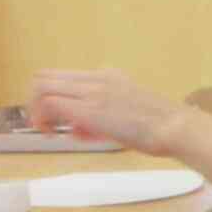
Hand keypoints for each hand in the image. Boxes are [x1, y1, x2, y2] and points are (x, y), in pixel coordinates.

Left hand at [26, 69, 186, 155]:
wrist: (175, 127)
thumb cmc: (161, 128)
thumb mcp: (130, 114)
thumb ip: (103, 118)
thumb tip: (78, 129)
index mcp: (108, 76)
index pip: (64, 77)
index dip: (51, 96)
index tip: (57, 120)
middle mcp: (96, 78)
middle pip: (45, 77)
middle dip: (36, 102)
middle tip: (45, 125)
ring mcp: (91, 91)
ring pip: (42, 86)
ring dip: (36, 109)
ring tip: (46, 131)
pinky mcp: (87, 108)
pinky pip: (49, 103)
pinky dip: (43, 118)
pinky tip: (52, 135)